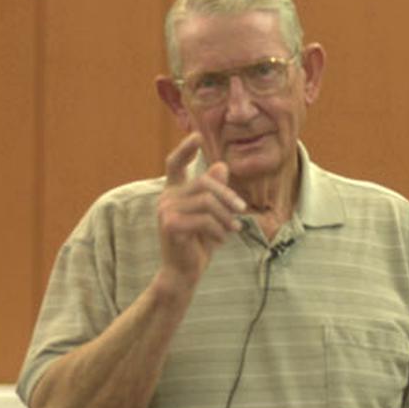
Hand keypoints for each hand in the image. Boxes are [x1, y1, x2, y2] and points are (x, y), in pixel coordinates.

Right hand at [156, 133, 245, 287]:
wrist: (184, 271)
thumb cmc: (199, 242)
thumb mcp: (212, 215)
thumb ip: (215, 191)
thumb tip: (221, 165)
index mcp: (175, 191)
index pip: (175, 163)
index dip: (185, 149)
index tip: (197, 135)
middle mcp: (167, 197)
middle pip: (204, 183)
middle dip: (228, 195)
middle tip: (242, 209)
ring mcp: (165, 210)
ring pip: (207, 201)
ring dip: (226, 216)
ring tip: (233, 228)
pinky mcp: (170, 224)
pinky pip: (204, 219)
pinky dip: (218, 229)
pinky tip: (221, 239)